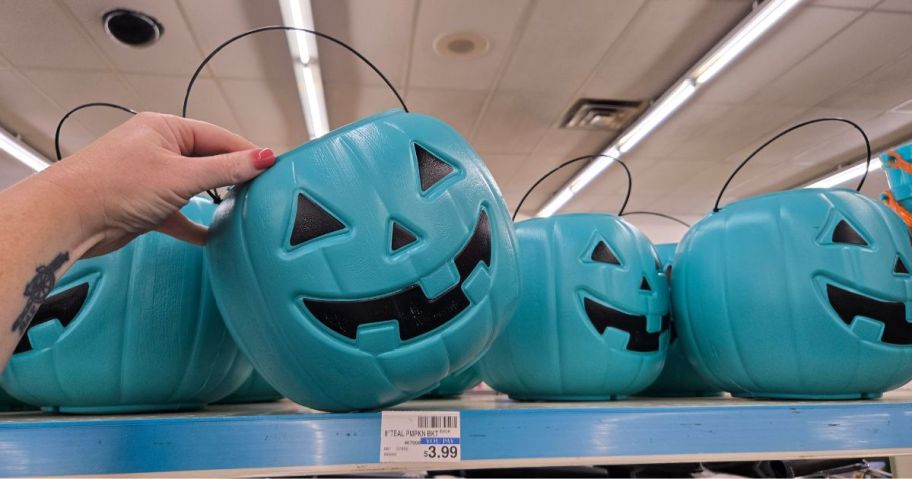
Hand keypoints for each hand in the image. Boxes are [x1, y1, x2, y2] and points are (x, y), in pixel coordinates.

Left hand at [36, 112, 274, 256]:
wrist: (67, 218)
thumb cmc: (113, 186)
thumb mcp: (182, 176)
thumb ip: (226, 169)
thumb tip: (264, 157)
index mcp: (165, 129)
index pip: (219, 137)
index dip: (248, 152)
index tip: (273, 167)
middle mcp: (157, 148)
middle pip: (208, 161)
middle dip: (232, 177)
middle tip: (261, 190)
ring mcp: (149, 177)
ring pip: (193, 187)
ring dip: (214, 200)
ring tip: (242, 210)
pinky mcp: (143, 205)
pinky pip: (178, 213)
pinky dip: (194, 224)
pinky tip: (211, 236)